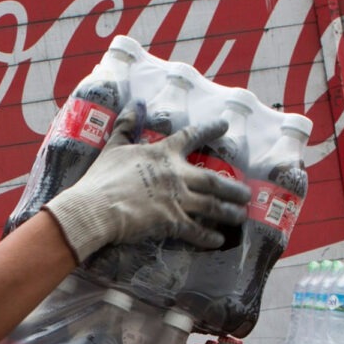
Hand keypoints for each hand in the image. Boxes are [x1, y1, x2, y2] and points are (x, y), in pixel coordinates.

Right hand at [44, 111, 251, 261]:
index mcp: (163, 153)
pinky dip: (209, 237)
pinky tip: (218, 240)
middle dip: (233, 187)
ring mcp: (177, 199)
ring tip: (241, 216)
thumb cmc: (102, 177)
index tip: (225, 126)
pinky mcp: (173, 222)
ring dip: (230, 211)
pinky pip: (197, 230)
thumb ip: (127, 125)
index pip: (191, 136)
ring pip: (213, 205)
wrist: (96, 207)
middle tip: (247, 193)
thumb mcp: (114, 146)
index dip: (210, 130)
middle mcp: (176, 174)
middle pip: (214, 180)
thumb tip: (135, 103)